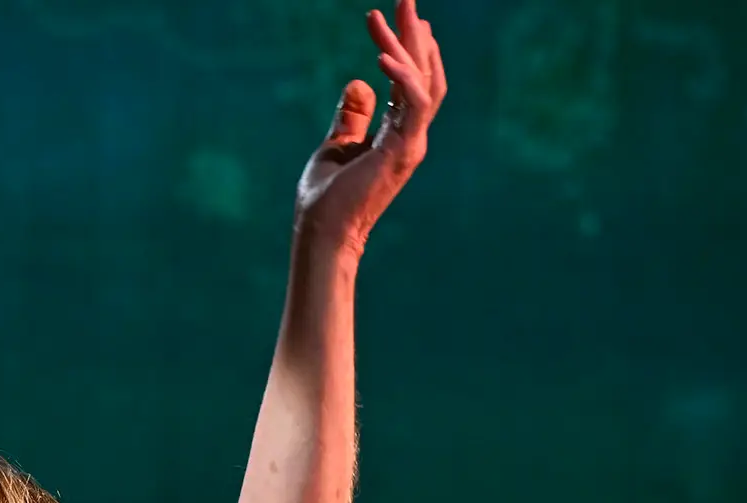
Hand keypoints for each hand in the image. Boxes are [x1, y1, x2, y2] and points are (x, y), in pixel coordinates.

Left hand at [293, 3, 447, 257]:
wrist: (322, 234)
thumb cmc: (326, 199)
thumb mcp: (336, 145)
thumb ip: (351, 116)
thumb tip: (357, 83)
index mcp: (397, 134)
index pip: (411, 84)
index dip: (410, 51)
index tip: (403, 19)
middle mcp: (411, 137)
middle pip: (424, 76)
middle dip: (415, 36)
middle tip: (406, 0)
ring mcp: (410, 144)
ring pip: (421, 83)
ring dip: (409, 46)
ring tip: (397, 13)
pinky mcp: (402, 151)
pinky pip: (410, 104)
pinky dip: (401, 77)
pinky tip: (383, 55)